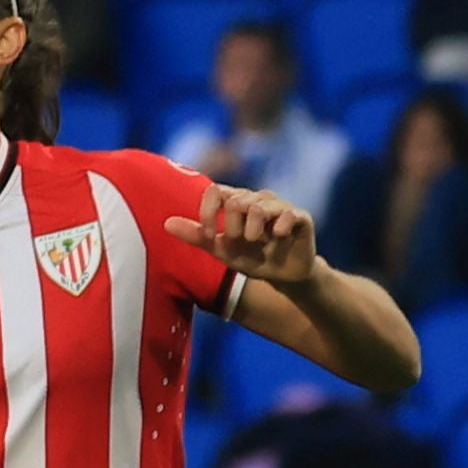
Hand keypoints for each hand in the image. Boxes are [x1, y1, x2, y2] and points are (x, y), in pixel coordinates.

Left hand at [171, 183, 319, 288]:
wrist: (282, 276)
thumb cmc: (251, 258)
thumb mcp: (221, 249)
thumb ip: (197, 235)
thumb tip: (166, 223)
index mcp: (236, 201)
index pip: (216, 191)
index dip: (208, 212)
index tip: (209, 234)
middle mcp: (257, 198)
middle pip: (235, 201)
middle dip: (232, 227)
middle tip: (241, 241)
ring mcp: (280, 205)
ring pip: (258, 205)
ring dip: (252, 229)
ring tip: (257, 241)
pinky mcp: (300, 216)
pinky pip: (288, 213)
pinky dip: (277, 227)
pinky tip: (276, 237)